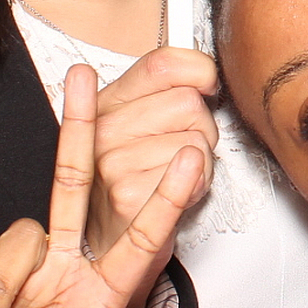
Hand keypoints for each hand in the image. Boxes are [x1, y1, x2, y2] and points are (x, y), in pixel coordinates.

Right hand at [81, 52, 219, 260]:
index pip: (163, 63)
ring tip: (173, 177)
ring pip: (198, 140)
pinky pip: (196, 172)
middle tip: (178, 151)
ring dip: (200, 163)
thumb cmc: (135, 181)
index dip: (199, 71)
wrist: (114, 244)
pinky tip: (176, 194)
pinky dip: (197, 186)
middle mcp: (103, 129)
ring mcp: (113, 162)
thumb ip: (167, 90)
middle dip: (200, 128)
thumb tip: (204, 71)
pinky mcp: (130, 194)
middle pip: (189, 102)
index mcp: (107, 103)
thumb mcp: (140, 126)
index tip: (204, 86)